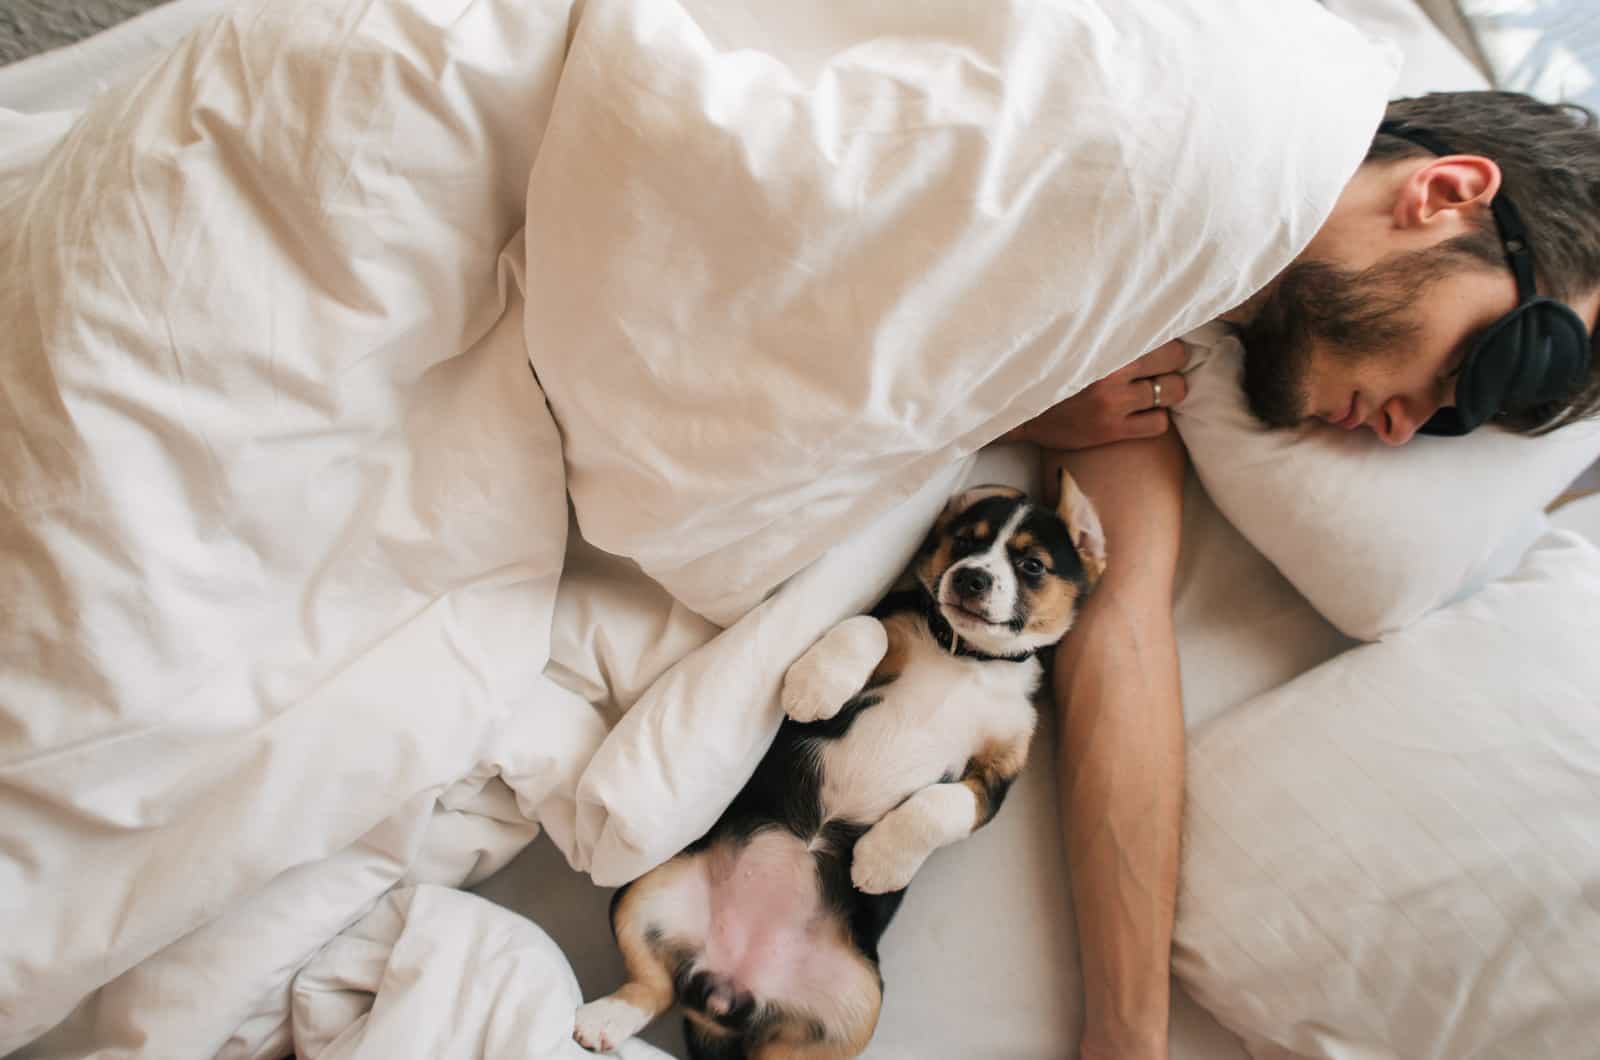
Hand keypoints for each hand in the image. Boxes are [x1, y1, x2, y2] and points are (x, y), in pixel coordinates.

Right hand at [1001, 341, 1189, 450]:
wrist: (1019, 412)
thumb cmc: (1050, 372)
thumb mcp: (1074, 342)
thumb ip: (1106, 330)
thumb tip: (1138, 309)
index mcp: (1103, 343)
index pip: (1158, 329)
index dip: (1165, 337)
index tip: (1161, 343)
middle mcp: (1112, 370)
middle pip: (1175, 358)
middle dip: (1172, 363)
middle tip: (1161, 368)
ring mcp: (1114, 402)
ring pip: (1173, 391)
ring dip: (1169, 391)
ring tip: (1156, 391)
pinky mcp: (1112, 430)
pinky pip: (1159, 424)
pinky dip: (1157, 419)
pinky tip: (1144, 414)